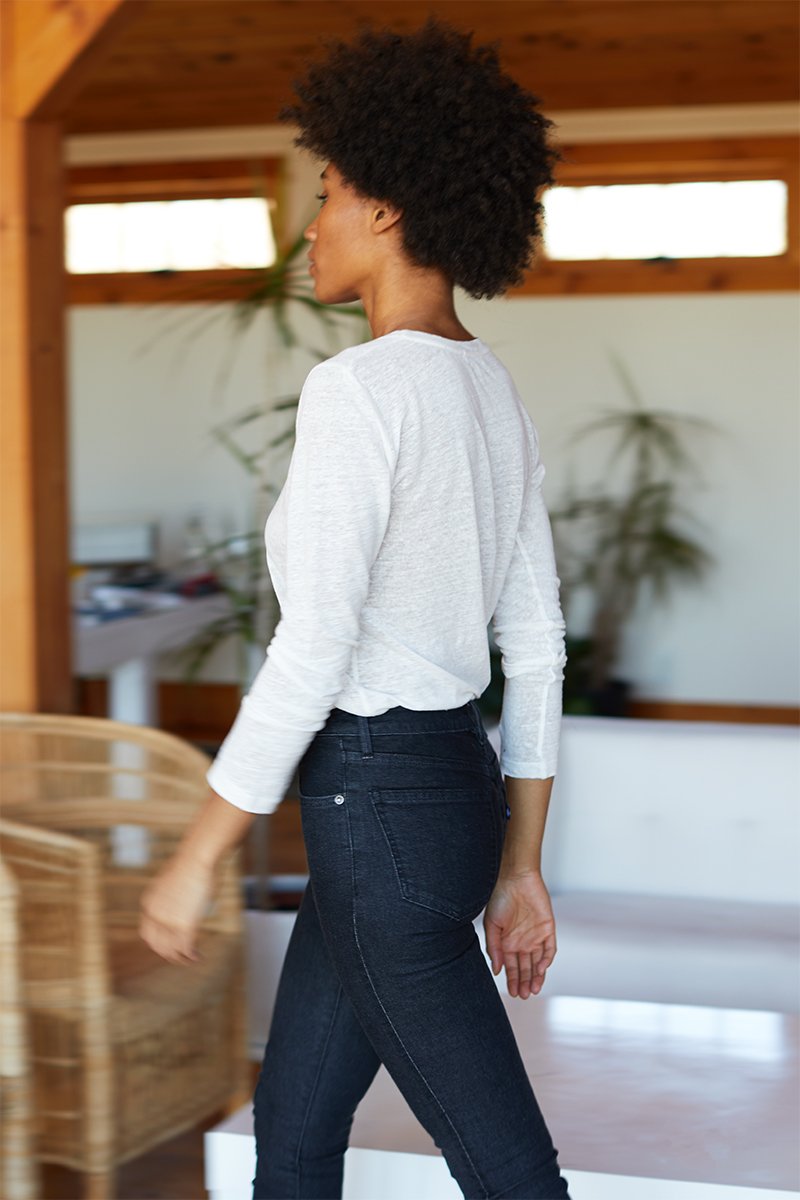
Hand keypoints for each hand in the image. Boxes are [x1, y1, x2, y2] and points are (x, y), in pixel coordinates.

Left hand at [138, 853, 214, 964]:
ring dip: (181, 958)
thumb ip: (172, 894)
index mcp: (149, 903)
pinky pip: (186, 948)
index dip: (158, 943)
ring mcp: (169, 921)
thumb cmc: (191, 862)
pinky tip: (198, 957)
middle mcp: (155, 915)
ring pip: (172, 950)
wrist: (198, 857)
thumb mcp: (173, 880)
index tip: (168, 946)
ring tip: (190, 960)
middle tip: (179, 957)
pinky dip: (192, 956)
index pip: (148, 933)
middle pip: (157, 945)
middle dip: (169, 954)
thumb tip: (182, 896)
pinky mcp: (185, 925)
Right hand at [483, 869, 556, 998]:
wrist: (515, 878)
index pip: (512, 966)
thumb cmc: (499, 897)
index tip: (512, 993)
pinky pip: (549, 948)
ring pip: (539, 962)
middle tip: (523, 996)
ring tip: (533, 989)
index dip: (512, 980)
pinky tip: (541, 969)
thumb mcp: (491, 925)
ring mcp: (536, 936)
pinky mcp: (548, 929)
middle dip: (524, 982)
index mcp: (508, 942)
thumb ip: (494, 948)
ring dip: (536, 976)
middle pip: (526, 968)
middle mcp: (522, 941)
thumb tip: (496, 970)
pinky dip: (546, 960)